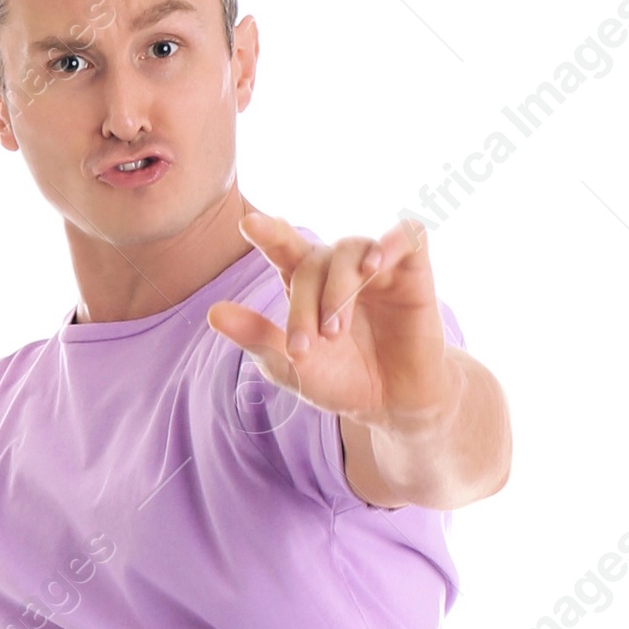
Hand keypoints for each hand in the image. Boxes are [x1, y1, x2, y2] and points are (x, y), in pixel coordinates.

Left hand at [207, 206, 455, 429]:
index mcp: (307, 283)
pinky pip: (408, 236)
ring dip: (338, 289)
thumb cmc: (341, 381)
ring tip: (334, 332)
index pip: (285, 247)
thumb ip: (257, 337)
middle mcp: (340, 268)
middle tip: (305, 347)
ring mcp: (377, 267)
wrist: (392, 405)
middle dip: (303, 304)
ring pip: (352, 249)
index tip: (249, 223)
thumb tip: (213, 312)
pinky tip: (374, 265)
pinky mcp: (414, 271)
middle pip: (314, 261)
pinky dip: (391, 242)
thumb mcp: (293, 366)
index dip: (270, 233)